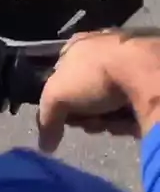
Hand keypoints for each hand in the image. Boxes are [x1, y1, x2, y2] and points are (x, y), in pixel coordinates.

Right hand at [37, 30, 159, 152]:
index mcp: (77, 45)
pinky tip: (129, 122)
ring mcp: (127, 65)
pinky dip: (127, 118)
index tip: (65, 115)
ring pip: (108, 103)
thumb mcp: (56, 95)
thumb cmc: (94, 75)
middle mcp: (102, 51)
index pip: (60, 74)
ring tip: (111, 124)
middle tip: (91, 122)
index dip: (60, 99)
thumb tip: (45, 146)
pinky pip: (131, 105)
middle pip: (85, 94)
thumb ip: (46, 119)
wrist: (145, 72)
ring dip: (106, 120)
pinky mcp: (146, 81)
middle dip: (86, 114)